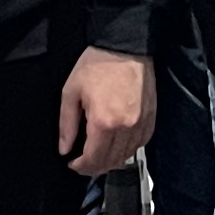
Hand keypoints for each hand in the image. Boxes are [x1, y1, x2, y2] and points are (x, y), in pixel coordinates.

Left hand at [61, 46, 153, 177]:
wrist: (125, 47)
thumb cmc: (98, 65)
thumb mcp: (71, 92)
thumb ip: (67, 125)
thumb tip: (64, 149)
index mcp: (104, 122)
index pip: (93, 159)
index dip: (81, 167)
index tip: (73, 164)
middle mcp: (125, 127)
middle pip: (111, 161)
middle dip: (94, 167)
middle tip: (83, 163)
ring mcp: (141, 124)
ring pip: (126, 156)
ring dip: (111, 161)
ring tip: (98, 156)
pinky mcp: (150, 119)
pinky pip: (140, 144)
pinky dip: (127, 150)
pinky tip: (116, 145)